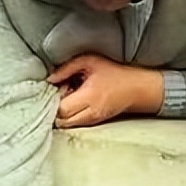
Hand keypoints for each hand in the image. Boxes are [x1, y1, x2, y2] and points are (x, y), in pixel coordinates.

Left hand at [48, 54, 163, 127]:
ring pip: (66, 125)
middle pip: (61, 120)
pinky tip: (76, 103)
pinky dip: (70, 116)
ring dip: (62, 113)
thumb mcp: (89, 61)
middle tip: (63, 93)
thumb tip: (50, 79)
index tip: (60, 88)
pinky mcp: (93, 124)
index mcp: (90, 97)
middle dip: (56, 108)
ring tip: (70, 98)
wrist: (135, 88)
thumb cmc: (113, 73)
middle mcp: (91, 113)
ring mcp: (92, 121)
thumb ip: (67, 68)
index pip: (62, 108)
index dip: (55, 99)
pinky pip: (74, 124)